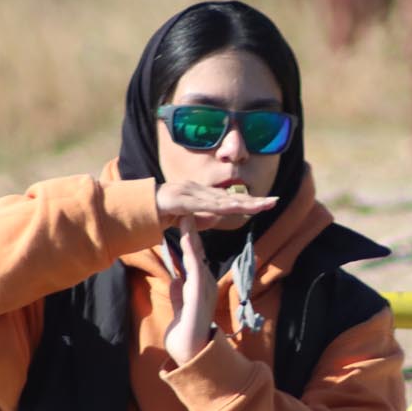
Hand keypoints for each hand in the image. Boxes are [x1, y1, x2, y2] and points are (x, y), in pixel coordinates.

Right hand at [156, 181, 275, 228]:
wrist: (136, 208)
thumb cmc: (160, 213)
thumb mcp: (186, 220)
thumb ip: (201, 219)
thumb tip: (216, 220)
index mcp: (201, 195)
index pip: (230, 198)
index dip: (249, 201)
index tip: (267, 203)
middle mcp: (199, 190)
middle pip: (231, 197)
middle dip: (254, 200)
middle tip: (275, 201)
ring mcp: (190, 193)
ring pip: (222, 200)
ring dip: (243, 203)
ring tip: (261, 205)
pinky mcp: (181, 200)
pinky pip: (204, 205)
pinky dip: (220, 206)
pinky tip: (235, 207)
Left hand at [163, 219, 216, 365]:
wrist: (190, 353)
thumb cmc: (185, 333)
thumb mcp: (180, 307)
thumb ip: (179, 294)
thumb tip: (176, 280)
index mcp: (199, 285)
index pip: (192, 256)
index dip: (187, 237)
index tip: (180, 220)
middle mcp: (205, 283)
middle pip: (197, 251)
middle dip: (192, 230)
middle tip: (187, 208)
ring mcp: (204, 287)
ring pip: (197, 256)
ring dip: (191, 236)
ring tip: (186, 217)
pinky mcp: (200, 293)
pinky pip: (195, 267)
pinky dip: (191, 252)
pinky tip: (186, 239)